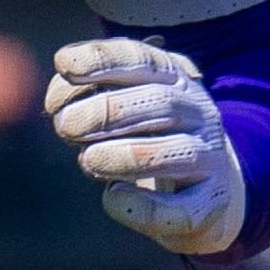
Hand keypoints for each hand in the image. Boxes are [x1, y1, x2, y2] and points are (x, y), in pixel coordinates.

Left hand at [45, 34, 244, 257]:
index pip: (143, 59)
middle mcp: (198, 111)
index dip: (103, 59)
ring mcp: (210, 157)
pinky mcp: (211, 203)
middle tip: (65, 126)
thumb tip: (57, 107)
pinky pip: (182, 209)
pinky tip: (113, 197)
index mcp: (175, 77)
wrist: (204, 187)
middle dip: (106, 112)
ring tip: (88, 160)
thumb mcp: (120, 107)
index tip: (64, 65)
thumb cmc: (145, 137)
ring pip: (176, 152)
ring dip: (124, 155)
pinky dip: (144, 207)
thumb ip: (88, 99)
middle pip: (160, 102)